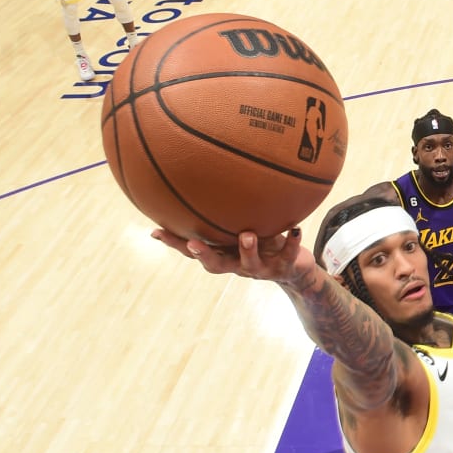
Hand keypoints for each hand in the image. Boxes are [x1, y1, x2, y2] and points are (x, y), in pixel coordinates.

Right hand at [151, 227, 315, 283]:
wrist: (295, 270)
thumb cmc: (262, 243)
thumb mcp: (241, 228)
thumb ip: (224, 214)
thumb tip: (203, 182)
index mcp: (224, 255)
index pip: (194, 252)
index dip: (175, 243)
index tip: (156, 232)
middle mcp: (239, 265)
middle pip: (216, 266)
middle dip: (205, 255)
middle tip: (195, 244)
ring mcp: (261, 268)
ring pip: (251, 264)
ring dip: (248, 250)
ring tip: (247, 235)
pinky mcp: (285, 267)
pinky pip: (288, 255)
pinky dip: (292, 242)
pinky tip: (296, 228)